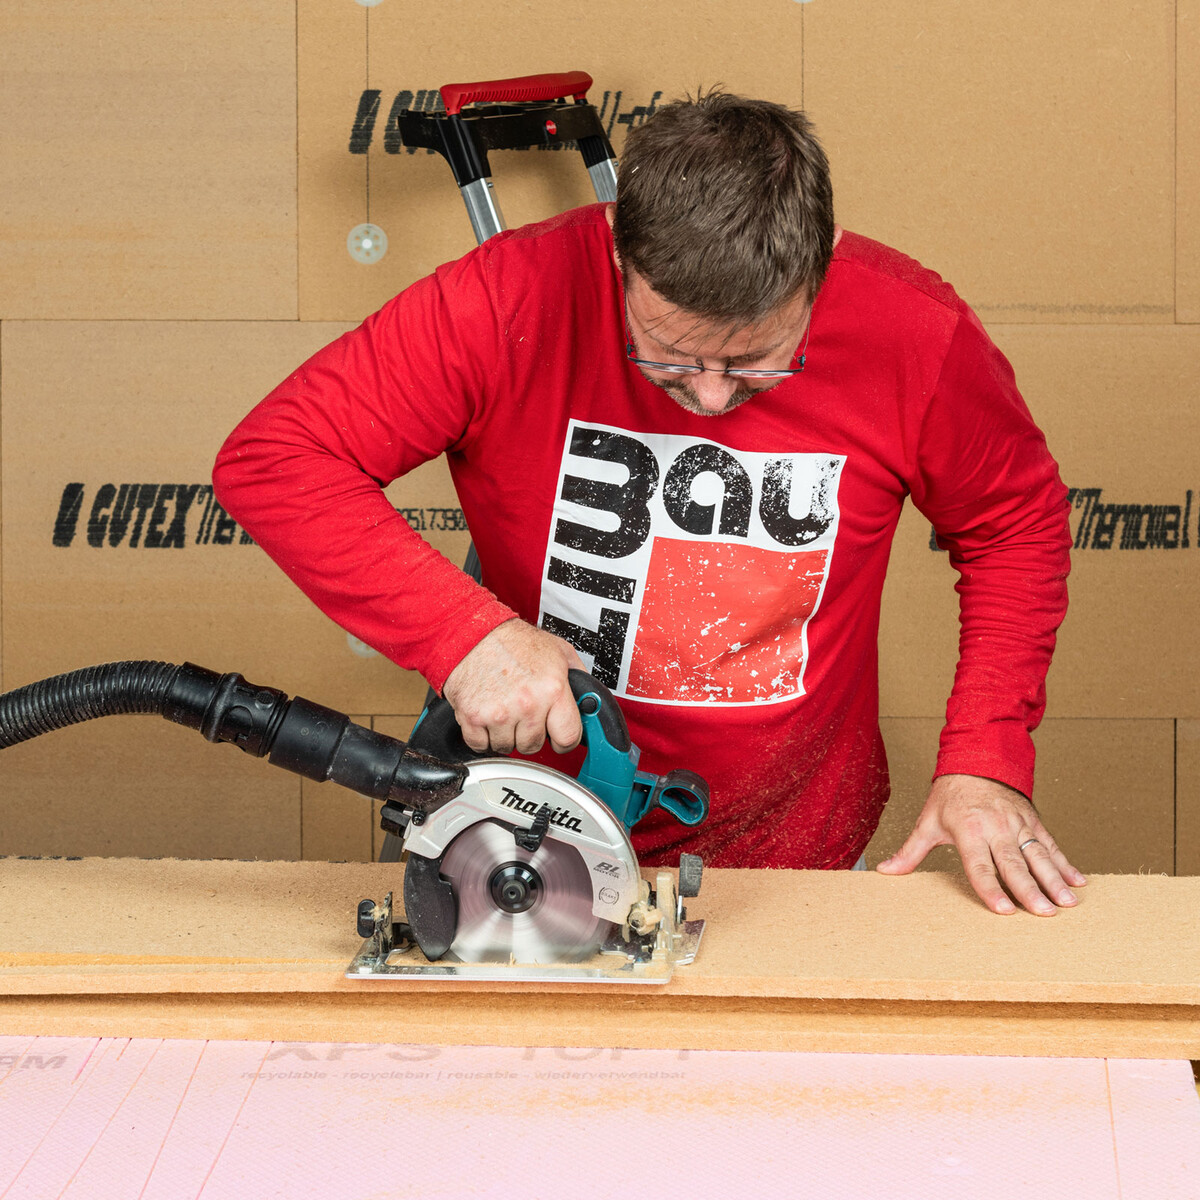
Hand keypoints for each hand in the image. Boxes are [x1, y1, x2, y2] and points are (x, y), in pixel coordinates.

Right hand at [442, 619, 585, 755]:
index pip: (569, 737)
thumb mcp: (559, 651)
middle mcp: (527, 703)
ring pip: (508, 747)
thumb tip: (590, 700)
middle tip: (524, 712)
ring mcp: (499, 713)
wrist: (474, 633)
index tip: (558, 736)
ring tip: (504, 708)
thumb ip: (578, 678)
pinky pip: (482, 746)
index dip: (564, 740)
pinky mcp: (473, 718)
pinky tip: (487, 715)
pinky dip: (483, 736)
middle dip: (531, 732)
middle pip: (535, 746)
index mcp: (552, 688)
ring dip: (506, 734)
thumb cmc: (514, 641)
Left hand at [875, 773, 1086, 915]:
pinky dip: (1066, 863)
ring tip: (1068, 903)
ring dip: (1055, 879)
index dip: (991, 888)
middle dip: (1030, 889)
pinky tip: (1078, 883)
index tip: (1004, 910)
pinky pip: (1051, 845)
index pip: (979, 865)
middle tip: (1045, 913)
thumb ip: (910, 850)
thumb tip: (885, 871)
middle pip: (1013, 863)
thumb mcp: (928, 821)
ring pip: (1038, 855)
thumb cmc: (950, 796)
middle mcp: (996, 827)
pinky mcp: (1033, 821)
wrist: (976, 761)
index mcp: (968, 829)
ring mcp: (1018, 824)